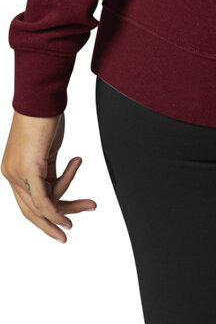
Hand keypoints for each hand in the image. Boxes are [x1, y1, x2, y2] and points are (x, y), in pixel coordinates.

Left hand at [1, 110, 96, 241]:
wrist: (42, 98)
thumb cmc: (45, 116)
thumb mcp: (48, 149)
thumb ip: (49, 169)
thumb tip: (57, 184)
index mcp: (14, 170)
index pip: (29, 202)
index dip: (45, 217)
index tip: (64, 223)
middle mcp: (12, 174)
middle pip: (33, 210)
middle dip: (53, 223)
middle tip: (69, 231)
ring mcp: (18, 173)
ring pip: (42, 206)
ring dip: (66, 210)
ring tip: (89, 204)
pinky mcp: (29, 169)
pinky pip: (43, 200)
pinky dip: (56, 212)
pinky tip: (68, 218)